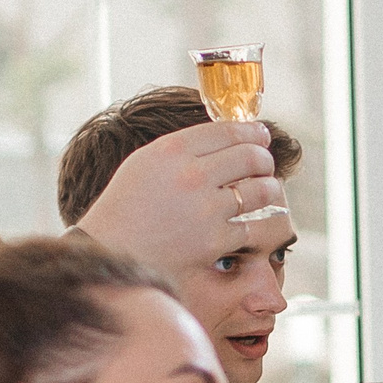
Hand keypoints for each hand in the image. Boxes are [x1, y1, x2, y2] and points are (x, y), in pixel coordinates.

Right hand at [73, 122, 284, 271]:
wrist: (113, 252)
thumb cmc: (129, 205)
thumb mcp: (148, 162)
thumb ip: (186, 147)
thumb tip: (232, 135)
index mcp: (172, 150)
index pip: (229, 130)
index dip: (253, 132)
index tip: (262, 135)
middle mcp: (192, 176)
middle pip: (253, 156)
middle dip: (265, 159)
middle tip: (265, 165)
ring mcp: (206, 209)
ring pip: (262, 190)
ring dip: (270, 188)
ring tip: (265, 189)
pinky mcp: (216, 240)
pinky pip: (251, 225)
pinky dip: (250, 224)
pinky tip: (244, 222)